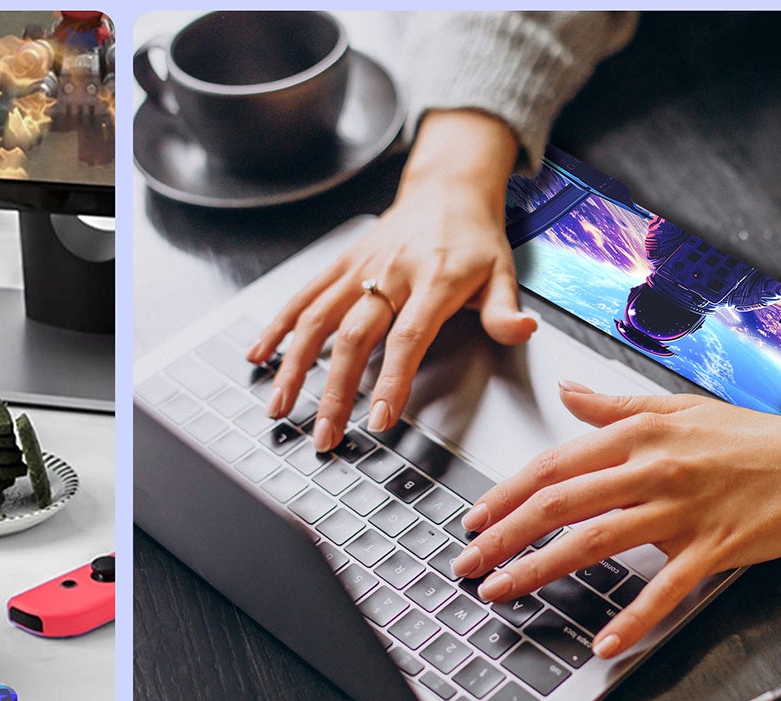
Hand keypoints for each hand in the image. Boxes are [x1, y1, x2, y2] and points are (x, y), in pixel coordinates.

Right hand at [251, 111, 532, 451]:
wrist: (447, 185)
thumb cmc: (474, 237)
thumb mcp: (503, 271)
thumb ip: (505, 311)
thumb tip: (522, 332)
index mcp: (434, 279)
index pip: (408, 338)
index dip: (392, 381)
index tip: (378, 420)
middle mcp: (391, 273)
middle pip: (354, 337)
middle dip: (335, 392)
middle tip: (325, 435)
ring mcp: (360, 268)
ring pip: (317, 319)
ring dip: (294, 367)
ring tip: (279, 407)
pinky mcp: (340, 264)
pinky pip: (303, 297)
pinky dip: (277, 327)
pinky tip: (259, 356)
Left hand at [451, 386, 780, 656]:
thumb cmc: (753, 438)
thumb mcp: (680, 409)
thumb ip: (617, 407)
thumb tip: (567, 394)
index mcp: (639, 436)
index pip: (553, 466)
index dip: (504, 496)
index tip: (472, 521)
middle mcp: (653, 470)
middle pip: (559, 504)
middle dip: (503, 537)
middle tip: (467, 566)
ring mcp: (682, 510)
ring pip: (595, 541)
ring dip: (539, 570)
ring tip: (501, 593)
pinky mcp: (713, 547)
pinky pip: (665, 588)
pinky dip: (633, 618)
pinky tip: (602, 642)